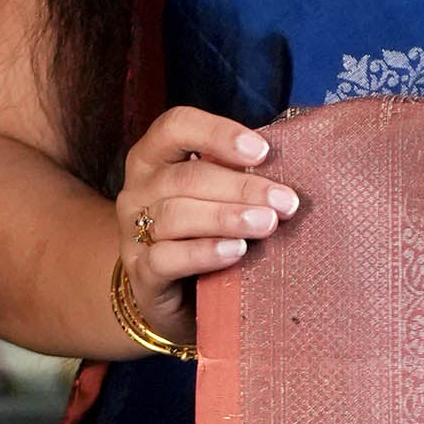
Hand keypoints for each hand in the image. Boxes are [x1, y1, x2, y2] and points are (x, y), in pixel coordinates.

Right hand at [116, 105, 298, 347]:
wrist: (173, 297)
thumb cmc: (201, 234)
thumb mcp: (215, 197)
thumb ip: (237, 175)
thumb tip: (291, 160)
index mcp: (154, 158)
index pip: (176, 127)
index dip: (218, 133)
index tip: (262, 151)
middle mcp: (137, 190)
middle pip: (186, 178)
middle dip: (241, 187)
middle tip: (285, 202)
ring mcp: (132, 233)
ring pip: (176, 216)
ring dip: (227, 218)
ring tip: (267, 224)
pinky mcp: (141, 275)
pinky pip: (166, 258)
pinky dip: (204, 252)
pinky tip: (236, 251)